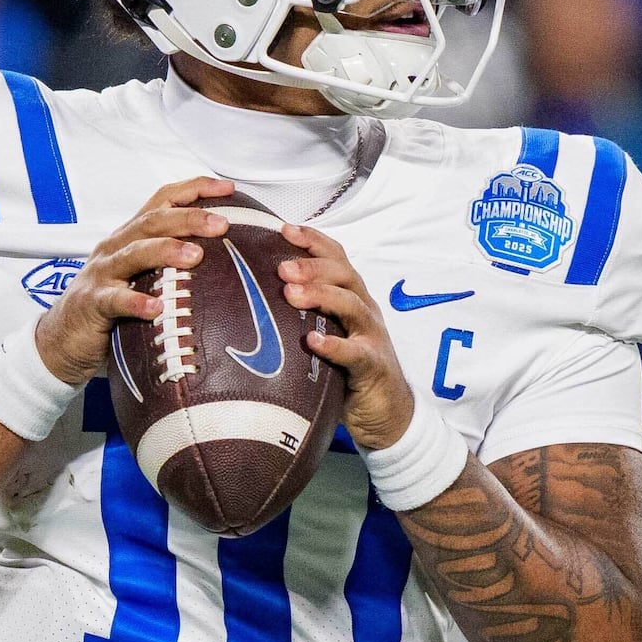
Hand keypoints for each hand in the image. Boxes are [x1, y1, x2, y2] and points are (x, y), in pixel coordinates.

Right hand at [34, 177, 238, 385]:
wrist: (61, 340)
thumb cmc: (111, 309)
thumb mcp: (141, 280)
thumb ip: (171, 268)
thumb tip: (226, 267)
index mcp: (130, 237)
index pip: (162, 201)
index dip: (194, 189)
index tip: (228, 189)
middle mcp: (115, 247)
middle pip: (153, 221)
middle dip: (189, 218)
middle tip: (222, 223)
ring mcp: (102, 273)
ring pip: (135, 253)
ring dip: (167, 251)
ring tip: (197, 256)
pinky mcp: (92, 303)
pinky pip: (115, 299)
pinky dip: (136, 302)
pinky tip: (156, 307)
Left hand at [272, 223, 418, 449]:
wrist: (387, 412)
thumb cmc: (349, 369)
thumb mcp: (328, 332)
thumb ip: (304, 314)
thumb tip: (254, 296)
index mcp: (353, 297)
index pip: (337, 258)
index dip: (313, 240)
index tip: (283, 229)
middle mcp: (365, 310)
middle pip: (344, 276)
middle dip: (312, 267)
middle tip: (281, 268)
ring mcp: (372, 337)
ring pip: (351, 306)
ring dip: (321, 296)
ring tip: (291, 294)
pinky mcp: (373, 367)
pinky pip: (355, 352)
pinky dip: (334, 345)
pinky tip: (312, 341)